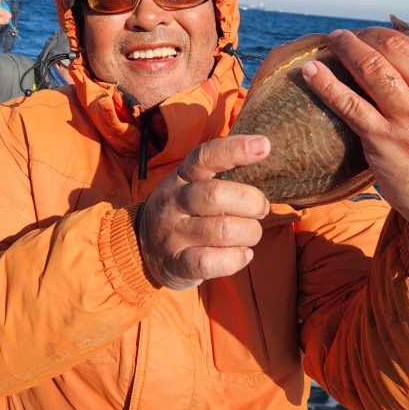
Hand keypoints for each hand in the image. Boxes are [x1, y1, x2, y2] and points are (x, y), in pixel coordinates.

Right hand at [136, 135, 271, 289]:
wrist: (143, 247)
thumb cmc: (186, 210)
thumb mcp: (194, 184)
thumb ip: (223, 174)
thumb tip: (265, 158)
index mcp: (182, 176)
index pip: (205, 156)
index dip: (235, 149)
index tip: (264, 145)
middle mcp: (174, 202)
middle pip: (215, 195)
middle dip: (251, 202)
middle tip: (261, 208)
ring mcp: (173, 234)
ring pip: (221, 231)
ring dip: (249, 233)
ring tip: (250, 233)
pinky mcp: (176, 263)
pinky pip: (212, 262)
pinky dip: (237, 258)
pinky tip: (243, 254)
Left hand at [301, 28, 408, 241]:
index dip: (397, 33)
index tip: (378, 36)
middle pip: (396, 47)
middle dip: (367, 34)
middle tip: (349, 35)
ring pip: (371, 68)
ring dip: (346, 48)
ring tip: (331, 40)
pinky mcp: (384, 142)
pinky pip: (349, 105)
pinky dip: (326, 84)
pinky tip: (310, 71)